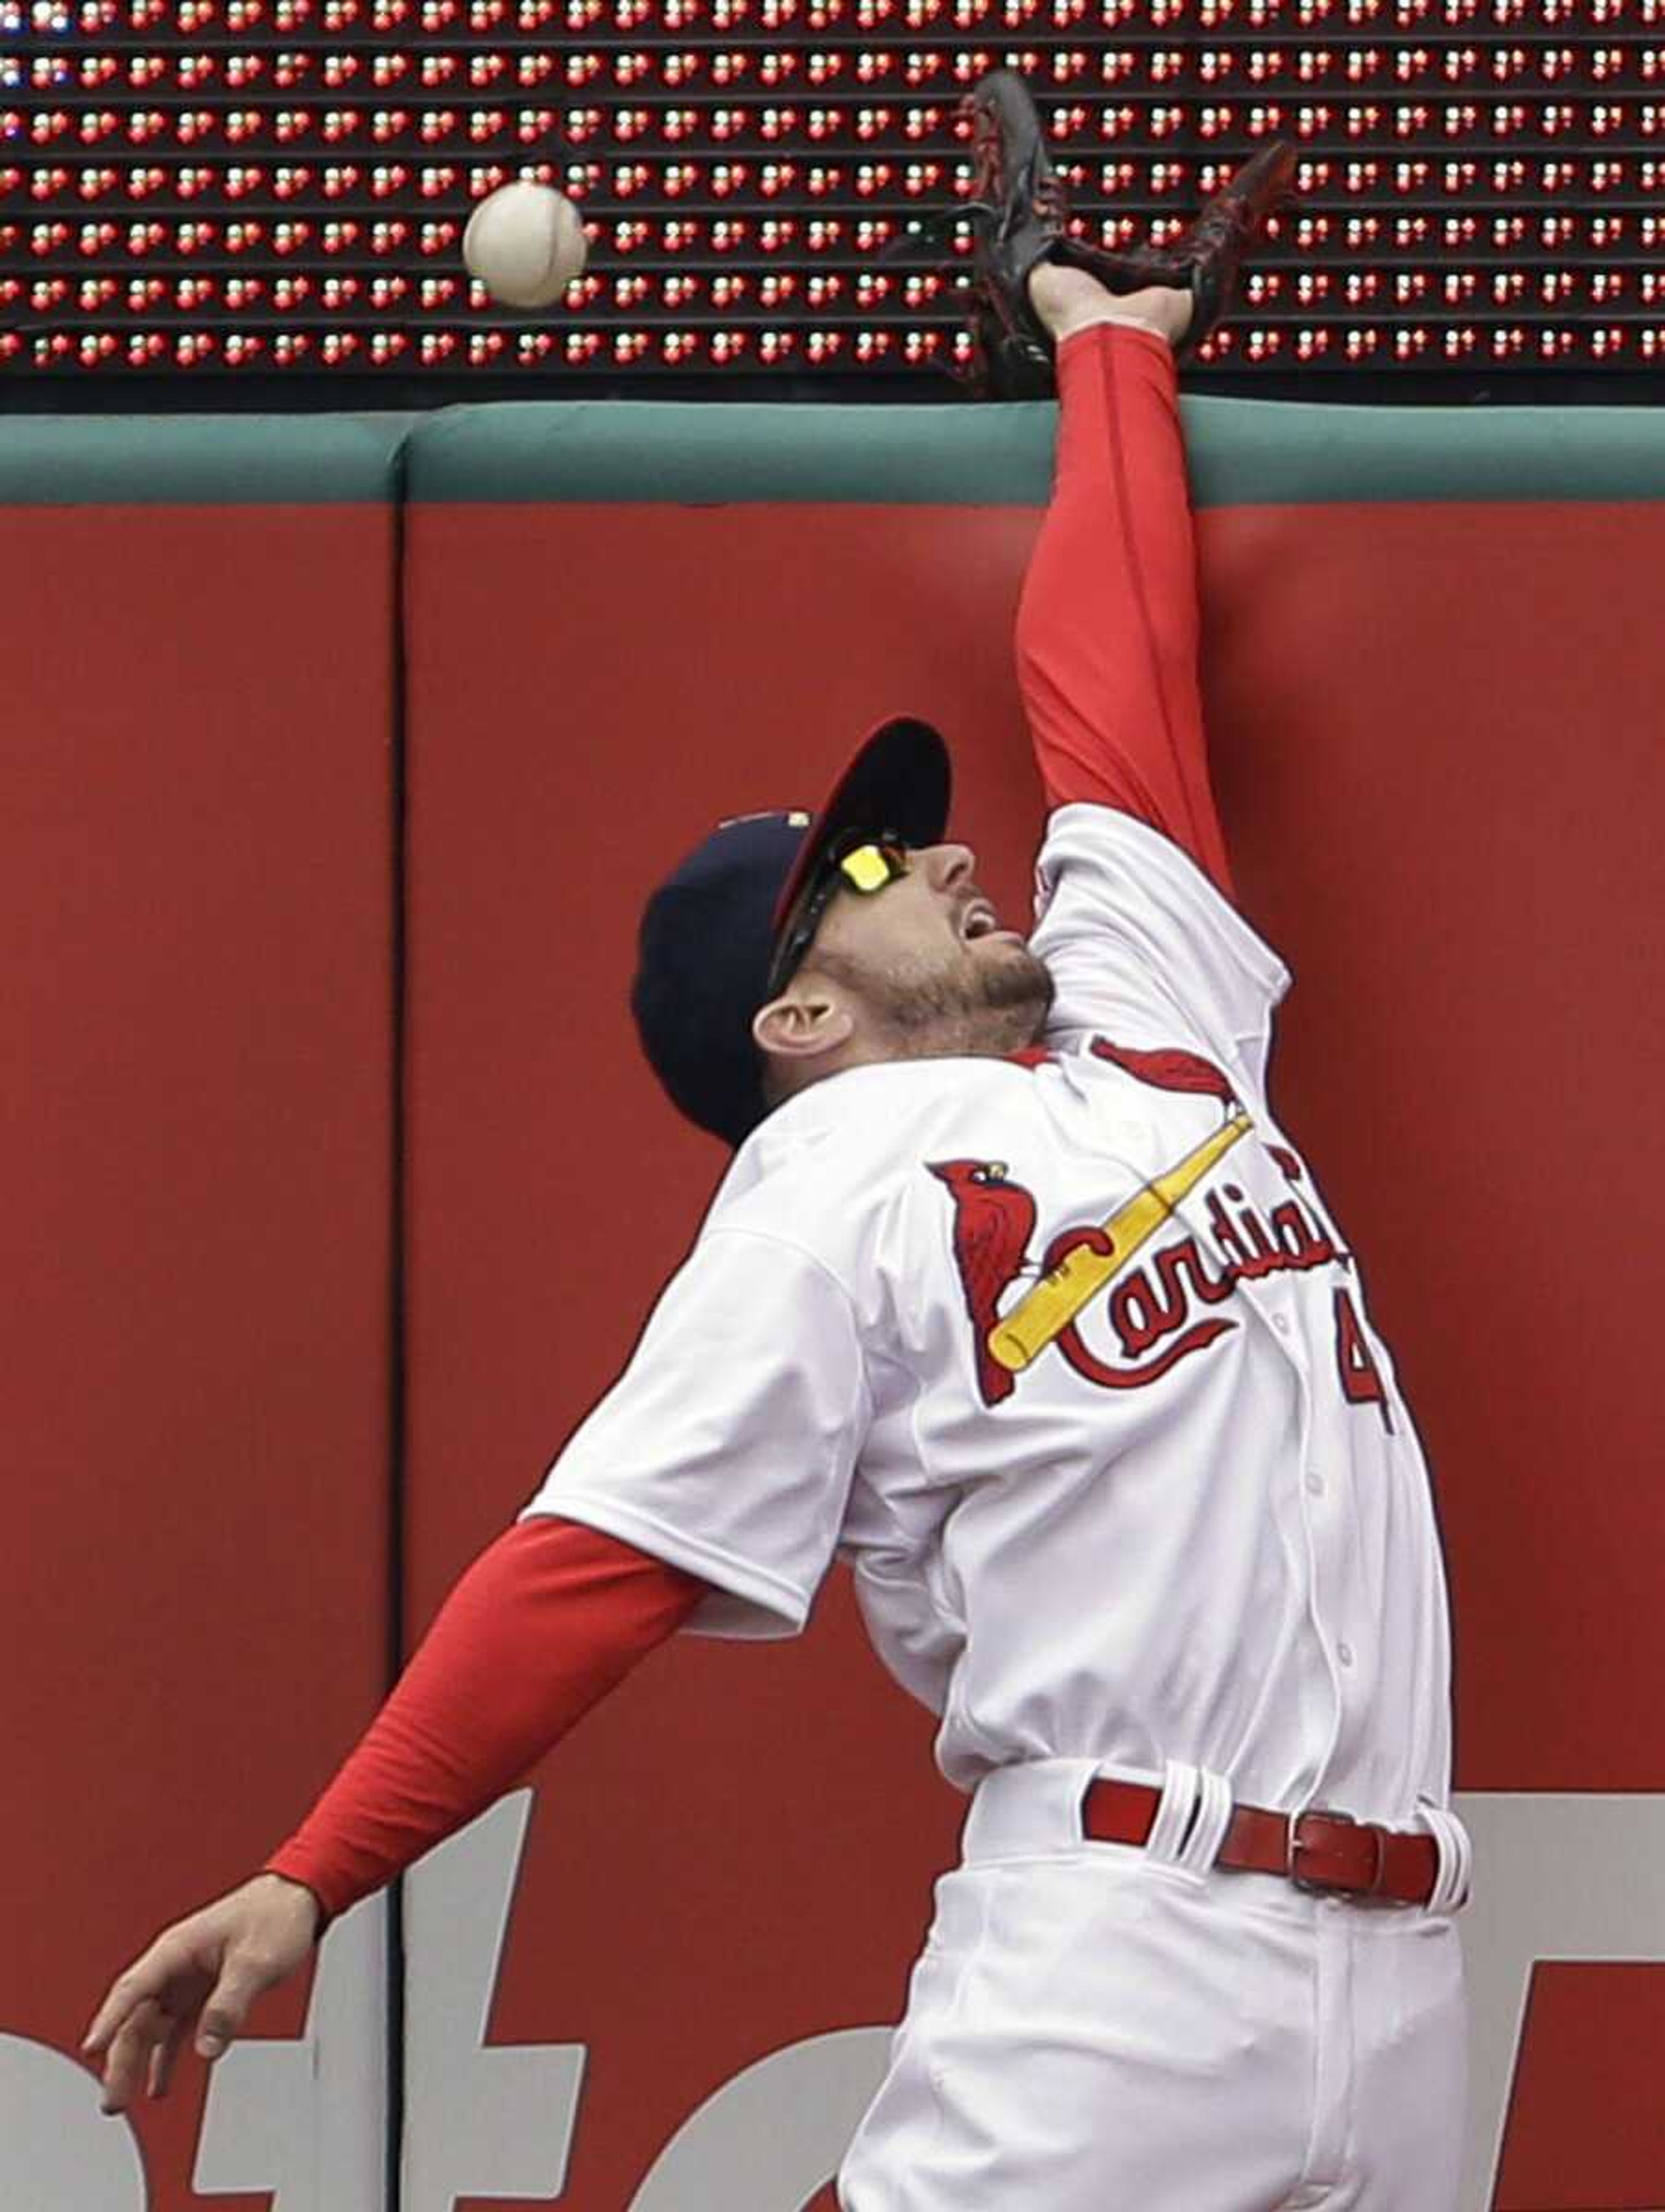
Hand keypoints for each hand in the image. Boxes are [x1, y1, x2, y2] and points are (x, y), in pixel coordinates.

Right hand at [81, 1872, 322, 2114]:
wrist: (299, 1899)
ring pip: (152, 2026)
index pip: (134, 1989)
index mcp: (178, 1948)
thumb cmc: (276, 1914)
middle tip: (114, 2099)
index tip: (92, 2048)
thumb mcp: (255, 1960)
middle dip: (121, 2059)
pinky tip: (161, 2082)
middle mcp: (176, 1965)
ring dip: (139, 2063)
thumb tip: (208, 2045)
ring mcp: (187, 1979)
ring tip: (126, 2100)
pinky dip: (167, 2056)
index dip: (111, 2019)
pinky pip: (176, 2029)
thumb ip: (229, 2004)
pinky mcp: (203, 1991)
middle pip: (138, 2017)